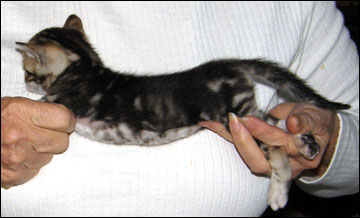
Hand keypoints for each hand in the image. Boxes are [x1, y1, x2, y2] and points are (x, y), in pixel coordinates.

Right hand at [1, 97, 74, 188]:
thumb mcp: (13, 104)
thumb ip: (39, 111)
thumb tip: (65, 120)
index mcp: (21, 112)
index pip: (65, 119)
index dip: (65, 120)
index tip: (61, 121)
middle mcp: (20, 135)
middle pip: (62, 141)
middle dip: (55, 136)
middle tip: (41, 132)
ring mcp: (17, 158)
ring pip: (50, 156)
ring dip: (41, 150)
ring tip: (23, 143)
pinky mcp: (13, 176)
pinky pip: (36, 170)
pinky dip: (30, 164)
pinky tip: (16, 155)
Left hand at [199, 103, 339, 177]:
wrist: (319, 135)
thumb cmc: (317, 123)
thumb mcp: (318, 117)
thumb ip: (306, 120)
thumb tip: (292, 124)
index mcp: (302, 154)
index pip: (279, 144)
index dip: (262, 132)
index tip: (246, 118)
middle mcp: (284, 164)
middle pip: (258, 161)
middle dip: (242, 141)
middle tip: (230, 120)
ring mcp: (270, 164)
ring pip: (247, 157)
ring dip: (229, 138)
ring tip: (212, 121)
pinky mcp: (259, 157)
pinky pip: (241, 149)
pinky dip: (225, 135)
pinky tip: (209, 123)